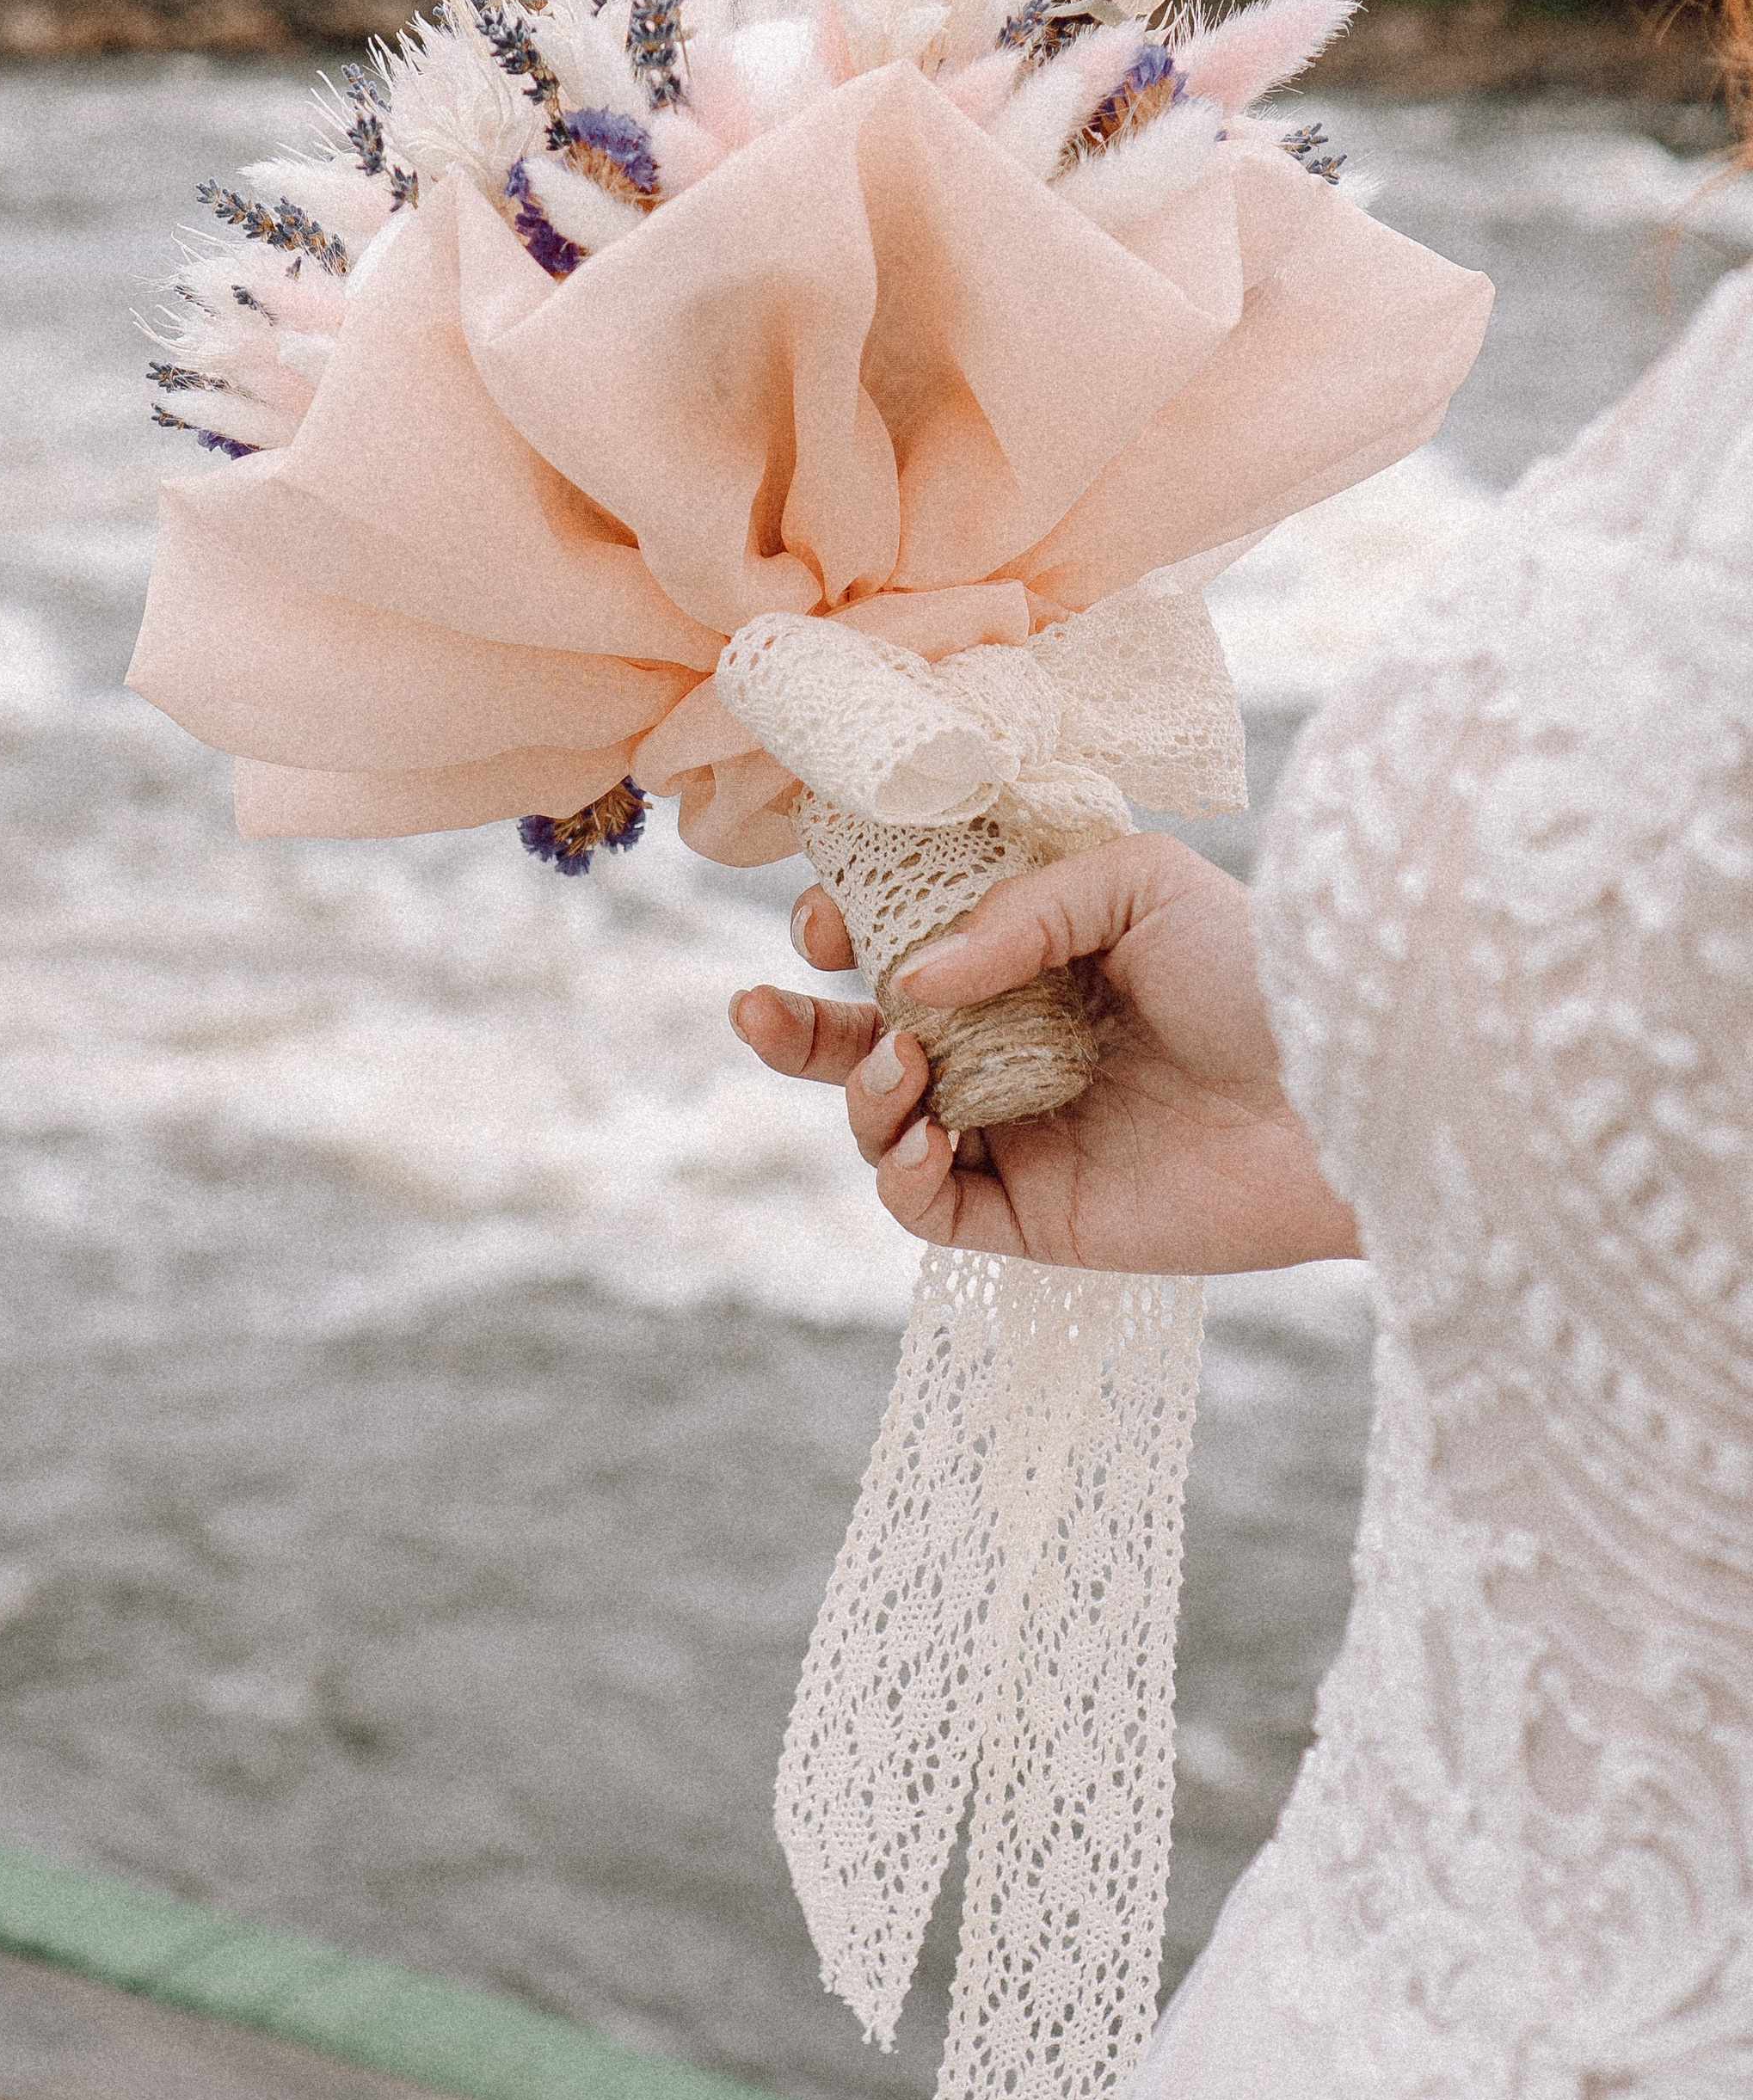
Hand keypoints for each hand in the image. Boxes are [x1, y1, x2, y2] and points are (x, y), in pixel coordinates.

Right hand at [728, 832, 1356, 1275]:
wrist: (1346, 1099)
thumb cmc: (1262, 974)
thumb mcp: (1139, 883)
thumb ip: (1015, 912)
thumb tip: (910, 977)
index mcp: (1032, 959)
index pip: (905, 944)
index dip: (847, 930)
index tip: (827, 919)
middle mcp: (1013, 1044)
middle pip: (864, 1039)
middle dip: (795, 1024)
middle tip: (753, 1004)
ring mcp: (1018, 1132)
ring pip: (879, 1124)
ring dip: (855, 1090)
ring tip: (897, 1065)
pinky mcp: (1037, 1216)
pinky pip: (927, 1208)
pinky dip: (895, 1172)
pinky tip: (918, 1132)